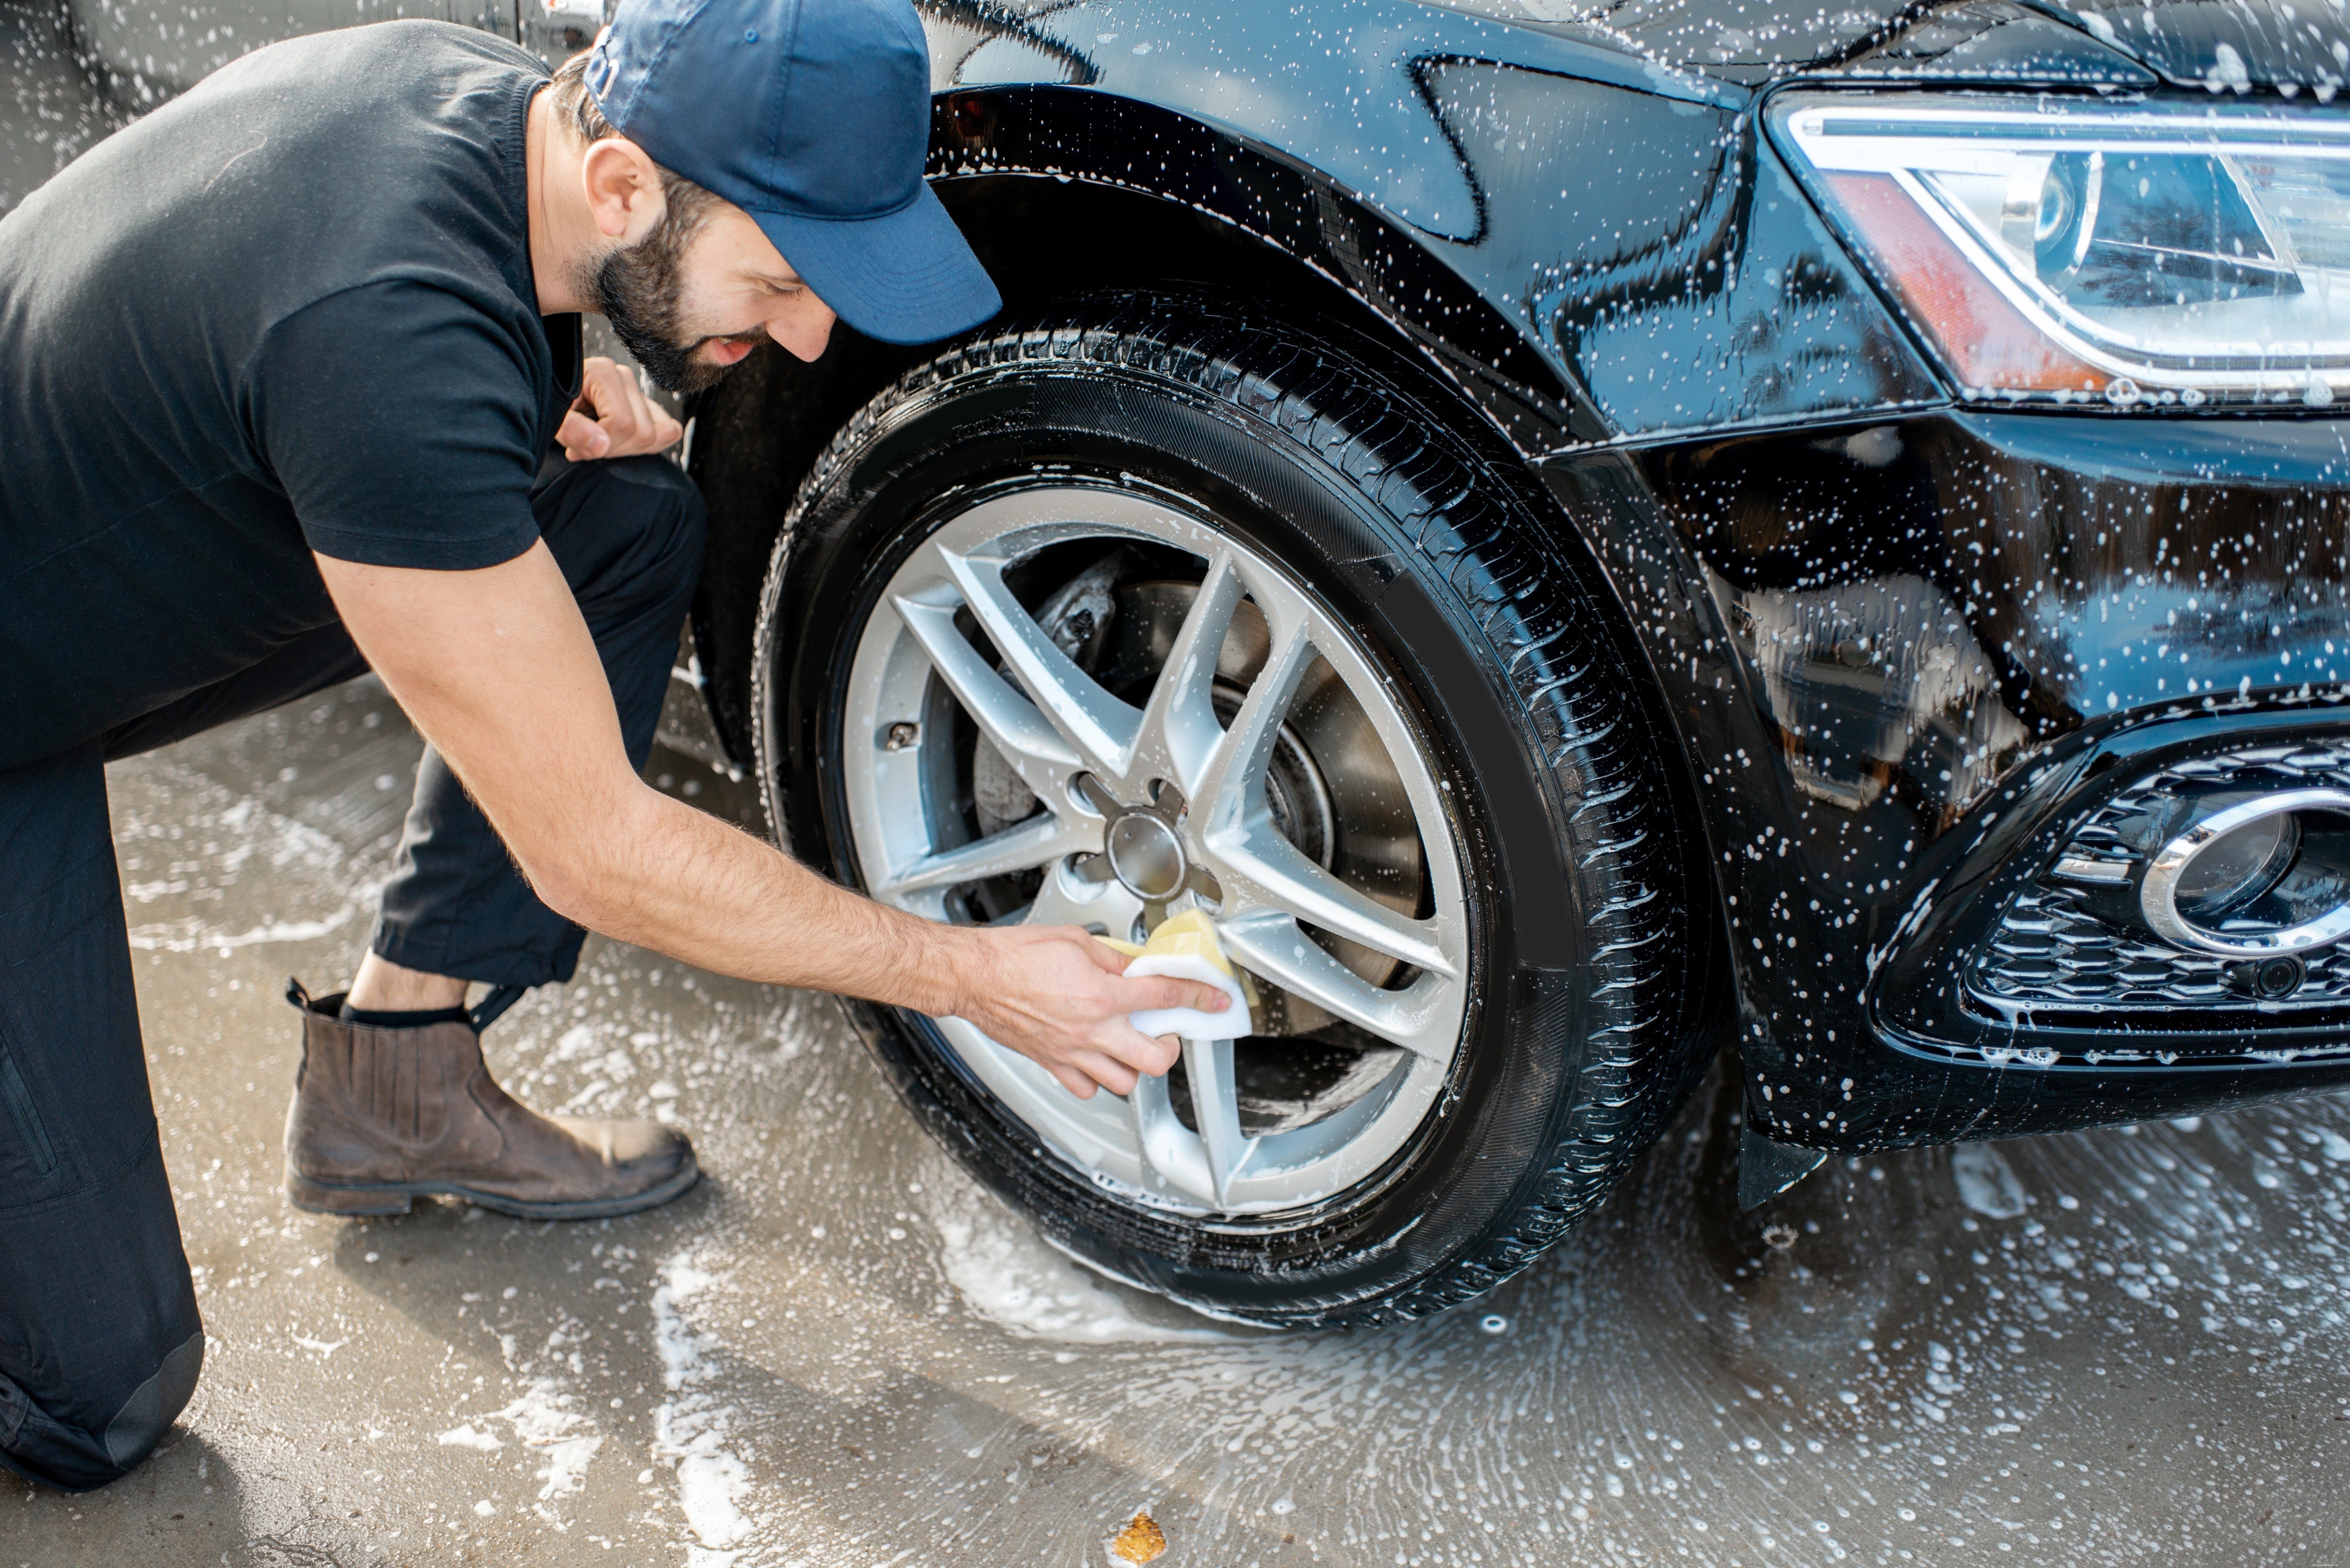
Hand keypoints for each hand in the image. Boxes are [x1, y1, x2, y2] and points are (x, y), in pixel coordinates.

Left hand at [557, 356, 683, 461]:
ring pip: (657, 435)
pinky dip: (649, 446)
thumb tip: (601, 446)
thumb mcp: (551, 419)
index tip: (575, 447)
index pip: (622, 424)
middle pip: (643, 432)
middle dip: (614, 449)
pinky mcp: (647, 406)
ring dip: (627, 449)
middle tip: (586, 446)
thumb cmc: (549, 407)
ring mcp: (638, 392)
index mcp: (604, 373)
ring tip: (599, 443)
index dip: (601, 444)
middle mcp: (625, 377)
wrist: (549, 399)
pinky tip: (620, 443)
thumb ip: (571, 430)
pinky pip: (669, 431)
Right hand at [943, 926, 1232, 1098]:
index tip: (1214, 999)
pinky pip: (1085, 1087)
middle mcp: (1091, 1029)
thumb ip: (1112, 958)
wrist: (974, 975)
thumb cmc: (1015, 954)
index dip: (1199, 997)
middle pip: (1154, 1058)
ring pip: (1123, 1081)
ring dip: (1134, 1065)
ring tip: (1131, 1046)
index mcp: (1102, 993)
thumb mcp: (1075, 940)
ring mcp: (1071, 1051)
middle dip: (1170, 1046)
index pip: (1166, 997)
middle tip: (1167, 1032)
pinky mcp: (1051, 1062)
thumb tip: (1135, 964)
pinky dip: (1096, 1079)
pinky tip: (1095, 1059)